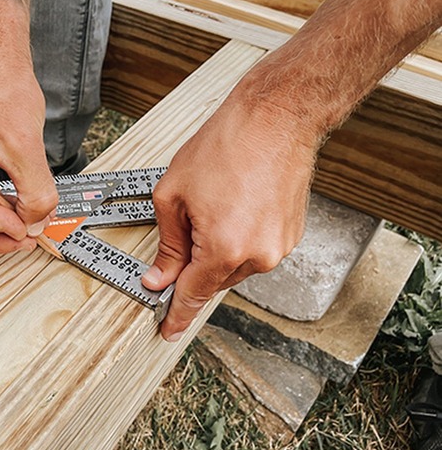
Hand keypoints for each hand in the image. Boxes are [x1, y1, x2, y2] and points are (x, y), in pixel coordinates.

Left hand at [141, 87, 319, 340]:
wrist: (276, 118)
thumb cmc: (225, 146)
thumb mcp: (173, 196)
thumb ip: (167, 246)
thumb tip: (160, 278)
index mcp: (224, 249)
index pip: (193, 295)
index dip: (177, 316)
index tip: (167, 332)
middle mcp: (257, 255)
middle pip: (212, 280)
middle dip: (193, 264)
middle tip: (186, 227)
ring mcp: (279, 248)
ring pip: (234, 267)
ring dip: (216, 251)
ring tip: (215, 204)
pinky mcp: (290, 236)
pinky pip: (254, 252)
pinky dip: (237, 240)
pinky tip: (232, 207)